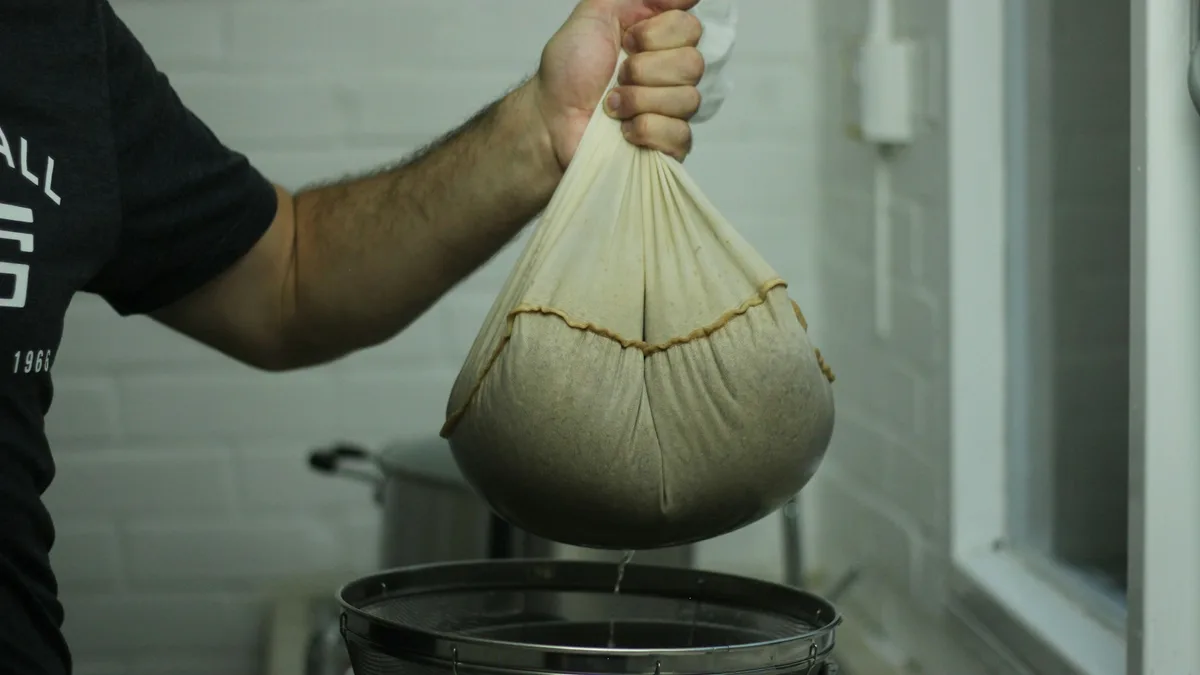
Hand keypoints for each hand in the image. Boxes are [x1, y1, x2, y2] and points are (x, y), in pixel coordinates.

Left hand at [532, 0, 705, 165]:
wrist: (551, 116)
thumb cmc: (569, 70)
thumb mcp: (596, 13)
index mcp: (661, 42)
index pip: (691, 28)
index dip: (655, 35)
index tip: (625, 42)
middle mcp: (673, 75)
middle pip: (693, 64)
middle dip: (643, 69)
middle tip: (616, 75)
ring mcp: (673, 112)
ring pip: (687, 100)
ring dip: (638, 100)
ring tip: (612, 105)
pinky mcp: (668, 146)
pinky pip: (680, 135)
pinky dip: (645, 130)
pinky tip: (624, 130)